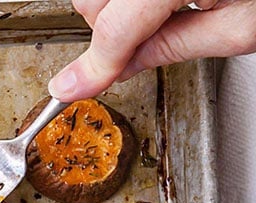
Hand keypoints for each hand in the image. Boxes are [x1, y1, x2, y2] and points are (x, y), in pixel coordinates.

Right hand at [48, 0, 255, 100]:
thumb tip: (118, 68)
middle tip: (144, 41)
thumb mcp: (243, 26)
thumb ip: (172, 47)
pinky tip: (150, 0)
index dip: (96, 66)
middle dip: (110, 28)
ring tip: (159, 8)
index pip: (116, 28)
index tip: (72, 87)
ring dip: (115, 3)